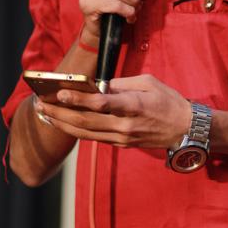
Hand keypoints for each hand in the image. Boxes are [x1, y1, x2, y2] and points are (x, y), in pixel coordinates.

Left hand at [35, 74, 191, 148]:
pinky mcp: (122, 144)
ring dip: (62, 124)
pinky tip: (63, 123)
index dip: (76, 99)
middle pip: (85, 121)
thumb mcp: (148, 82)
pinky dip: (76, 130)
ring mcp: (122, 138)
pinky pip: (94, 137)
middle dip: (59, 113)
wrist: (186, 129)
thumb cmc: (169, 101)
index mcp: (133, 105)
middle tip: (40, 103)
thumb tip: (97, 86)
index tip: (58, 93)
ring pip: (85, 133)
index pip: (99, 104)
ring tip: (44, 114)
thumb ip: (121, 84)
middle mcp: (125, 125)